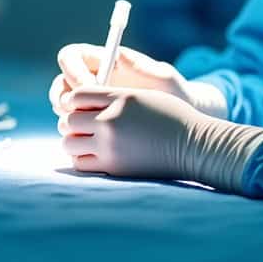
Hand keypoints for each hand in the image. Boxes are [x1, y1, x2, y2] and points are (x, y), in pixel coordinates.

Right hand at [47, 44, 227, 117]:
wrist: (181, 124)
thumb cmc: (174, 94)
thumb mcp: (163, 77)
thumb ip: (142, 66)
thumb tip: (119, 55)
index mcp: (103, 61)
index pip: (71, 56)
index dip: (73, 70)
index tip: (89, 86)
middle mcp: (90, 81)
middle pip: (60, 84)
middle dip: (63, 97)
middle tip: (76, 112)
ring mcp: (89, 105)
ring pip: (62, 108)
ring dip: (66, 117)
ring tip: (87, 127)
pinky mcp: (93, 127)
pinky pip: (74, 129)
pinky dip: (76, 135)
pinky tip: (91, 141)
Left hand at [59, 87, 262, 190]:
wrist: (193, 146)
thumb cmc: (171, 117)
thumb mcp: (143, 96)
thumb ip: (112, 97)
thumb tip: (79, 100)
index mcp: (119, 98)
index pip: (76, 94)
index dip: (74, 100)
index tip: (80, 105)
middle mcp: (111, 120)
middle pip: (69, 119)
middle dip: (72, 121)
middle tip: (82, 125)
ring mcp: (110, 145)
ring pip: (68, 142)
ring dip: (73, 140)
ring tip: (86, 140)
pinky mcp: (113, 167)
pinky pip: (79, 163)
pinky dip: (81, 158)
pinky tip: (94, 154)